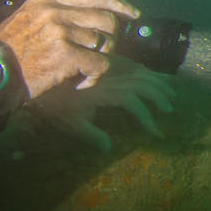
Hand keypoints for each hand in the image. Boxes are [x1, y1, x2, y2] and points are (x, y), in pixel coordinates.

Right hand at [0, 0, 138, 98]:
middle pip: (105, 19)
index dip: (116, 2)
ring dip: (99, 60)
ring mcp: (61, 33)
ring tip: (82, 71)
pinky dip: (93, 77)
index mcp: (46, 2)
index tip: (131, 13)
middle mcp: (55, 13)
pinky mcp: (66, 55)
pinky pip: (99, 64)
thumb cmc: (8, 53)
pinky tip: (79, 82)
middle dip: (110, 39)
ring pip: (105, 43)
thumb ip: (57, 15)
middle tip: (100, 53)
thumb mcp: (27, 20)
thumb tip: (93, 18)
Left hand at [28, 60, 174, 152]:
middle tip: (170, 108)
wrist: (39, 75)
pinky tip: (151, 75)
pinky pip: (131, 63)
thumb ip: (91, 134)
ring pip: (141, 72)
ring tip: (170, 92)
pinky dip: (145, 70)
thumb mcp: (70, 122)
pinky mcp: (107, 63)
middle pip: (144, 83)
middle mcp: (112, 77)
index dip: (148, 118)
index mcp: (106, 91)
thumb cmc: (54, 103)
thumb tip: (109, 148)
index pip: (135, 103)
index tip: (155, 132)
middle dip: (159, 96)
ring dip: (157, 82)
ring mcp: (110, 68)